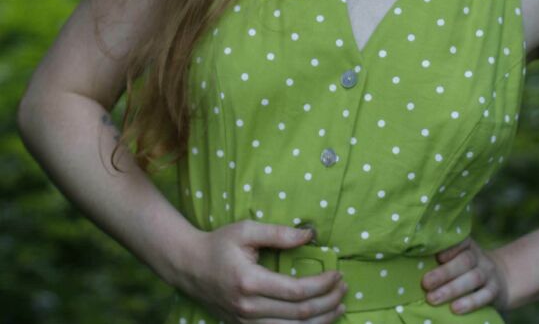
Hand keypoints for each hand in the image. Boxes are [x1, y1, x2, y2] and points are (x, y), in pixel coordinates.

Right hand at [177, 220, 347, 323]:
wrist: (189, 267)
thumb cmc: (219, 244)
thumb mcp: (246, 230)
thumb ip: (279, 233)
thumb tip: (310, 235)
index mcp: (250, 282)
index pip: (296, 291)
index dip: (322, 285)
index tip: (337, 273)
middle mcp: (248, 308)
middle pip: (299, 315)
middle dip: (328, 303)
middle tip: (344, 288)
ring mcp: (245, 323)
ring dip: (321, 321)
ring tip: (339, 306)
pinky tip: (318, 322)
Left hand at [420, 236, 510, 314]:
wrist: (502, 279)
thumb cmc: (467, 269)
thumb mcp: (458, 258)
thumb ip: (442, 258)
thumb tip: (414, 262)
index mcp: (467, 245)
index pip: (460, 241)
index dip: (448, 247)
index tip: (435, 256)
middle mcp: (479, 257)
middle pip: (464, 261)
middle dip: (443, 273)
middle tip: (425, 283)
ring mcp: (489, 273)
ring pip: (473, 278)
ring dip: (452, 289)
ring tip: (433, 299)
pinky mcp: (495, 291)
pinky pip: (484, 296)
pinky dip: (469, 303)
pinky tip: (455, 309)